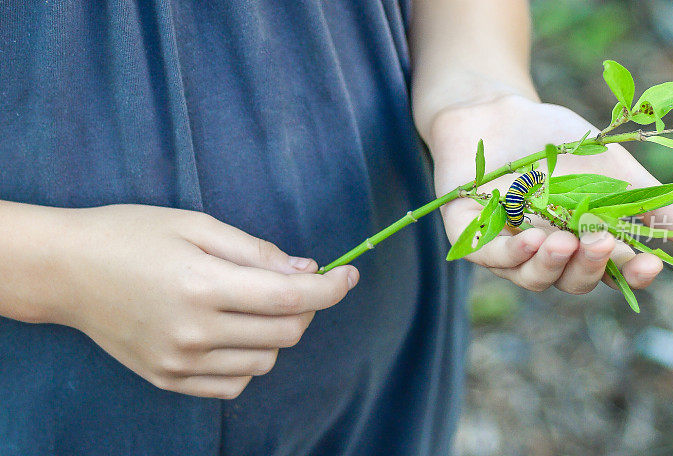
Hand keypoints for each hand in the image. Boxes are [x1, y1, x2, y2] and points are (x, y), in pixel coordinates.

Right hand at [37, 204, 357, 398]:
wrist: (67, 271)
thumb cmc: (131, 235)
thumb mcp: (196, 225)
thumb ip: (256, 252)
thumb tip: (306, 272)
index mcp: (202, 285)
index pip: (289, 298)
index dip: (330, 289)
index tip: (349, 275)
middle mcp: (194, 332)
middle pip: (285, 332)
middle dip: (305, 306)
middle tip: (292, 282)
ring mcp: (180, 362)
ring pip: (265, 361)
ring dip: (277, 332)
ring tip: (253, 304)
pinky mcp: (169, 380)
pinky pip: (234, 384)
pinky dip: (249, 360)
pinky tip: (234, 333)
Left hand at [428, 94, 672, 293]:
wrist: (498, 110)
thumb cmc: (556, 143)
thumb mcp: (609, 166)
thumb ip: (647, 199)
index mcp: (581, 242)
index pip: (610, 271)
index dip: (631, 274)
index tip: (651, 264)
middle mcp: (546, 254)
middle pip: (572, 280)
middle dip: (590, 266)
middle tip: (603, 242)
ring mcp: (507, 247)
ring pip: (530, 276)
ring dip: (551, 264)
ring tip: (565, 243)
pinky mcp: (470, 235)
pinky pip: (489, 256)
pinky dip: (511, 253)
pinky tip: (531, 238)